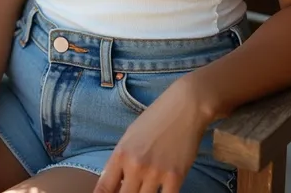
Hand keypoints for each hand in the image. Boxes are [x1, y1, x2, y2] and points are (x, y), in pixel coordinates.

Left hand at [93, 73, 212, 192]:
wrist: (186, 105)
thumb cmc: (157, 117)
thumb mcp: (131, 135)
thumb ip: (121, 161)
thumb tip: (115, 184)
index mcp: (121, 153)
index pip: (104, 188)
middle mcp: (135, 165)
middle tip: (133, 189)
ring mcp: (155, 173)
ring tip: (147, 188)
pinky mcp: (175, 177)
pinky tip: (162, 191)